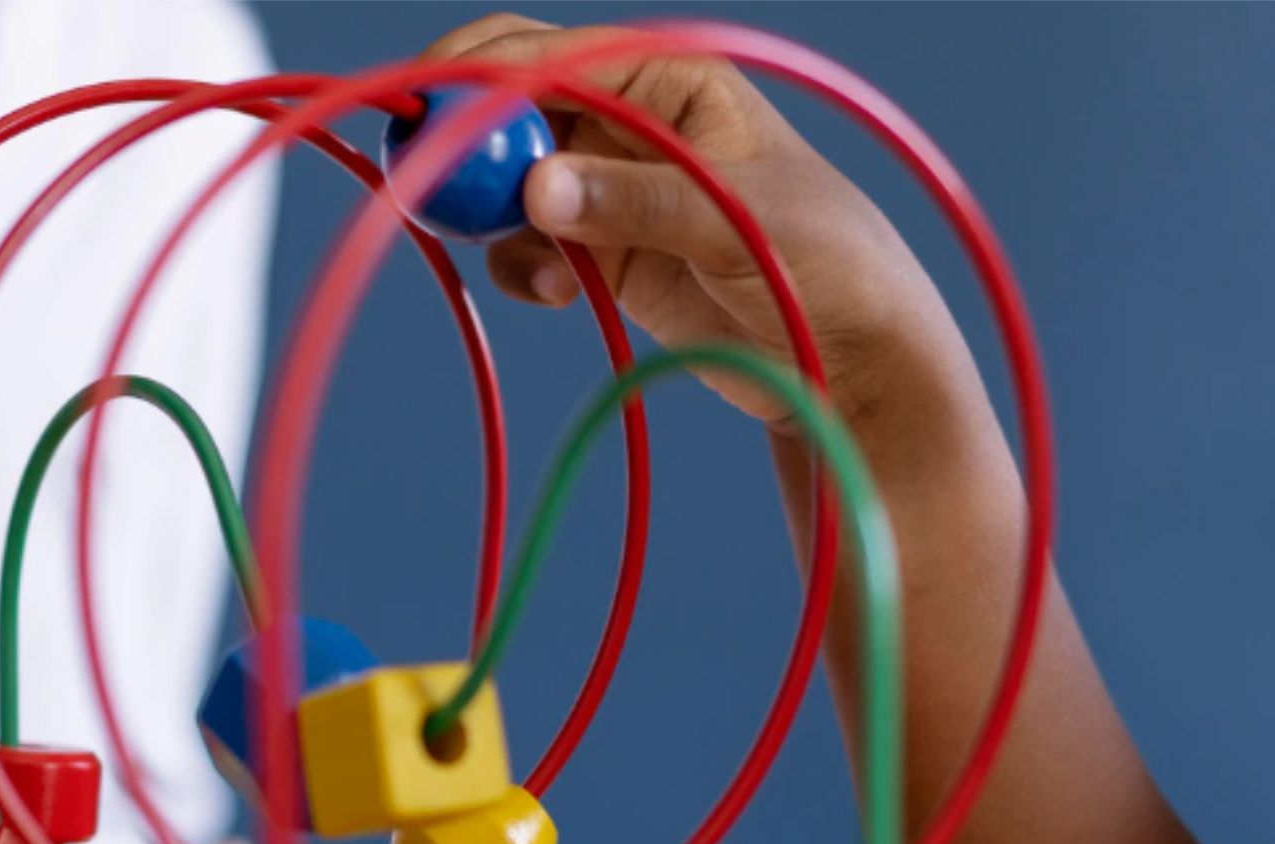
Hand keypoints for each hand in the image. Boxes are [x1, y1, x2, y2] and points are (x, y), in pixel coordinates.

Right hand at [421, 16, 968, 425]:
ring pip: (504, 181)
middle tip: (430, 194)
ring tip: (540, 272)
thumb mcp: (738, 222)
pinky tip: (556, 295)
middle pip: (508, 109)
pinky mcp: (600, 250)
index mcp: (667, 79)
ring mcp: (610, 187)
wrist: (852, 357)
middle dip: (465, 147)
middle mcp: (628, 122)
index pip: (547, 54)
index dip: (475, 76)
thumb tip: (535, 189)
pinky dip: (519, 266)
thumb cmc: (828, 264)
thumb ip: (636, 202)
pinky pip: (524, 243)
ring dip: (493, 220)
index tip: (422, 118)